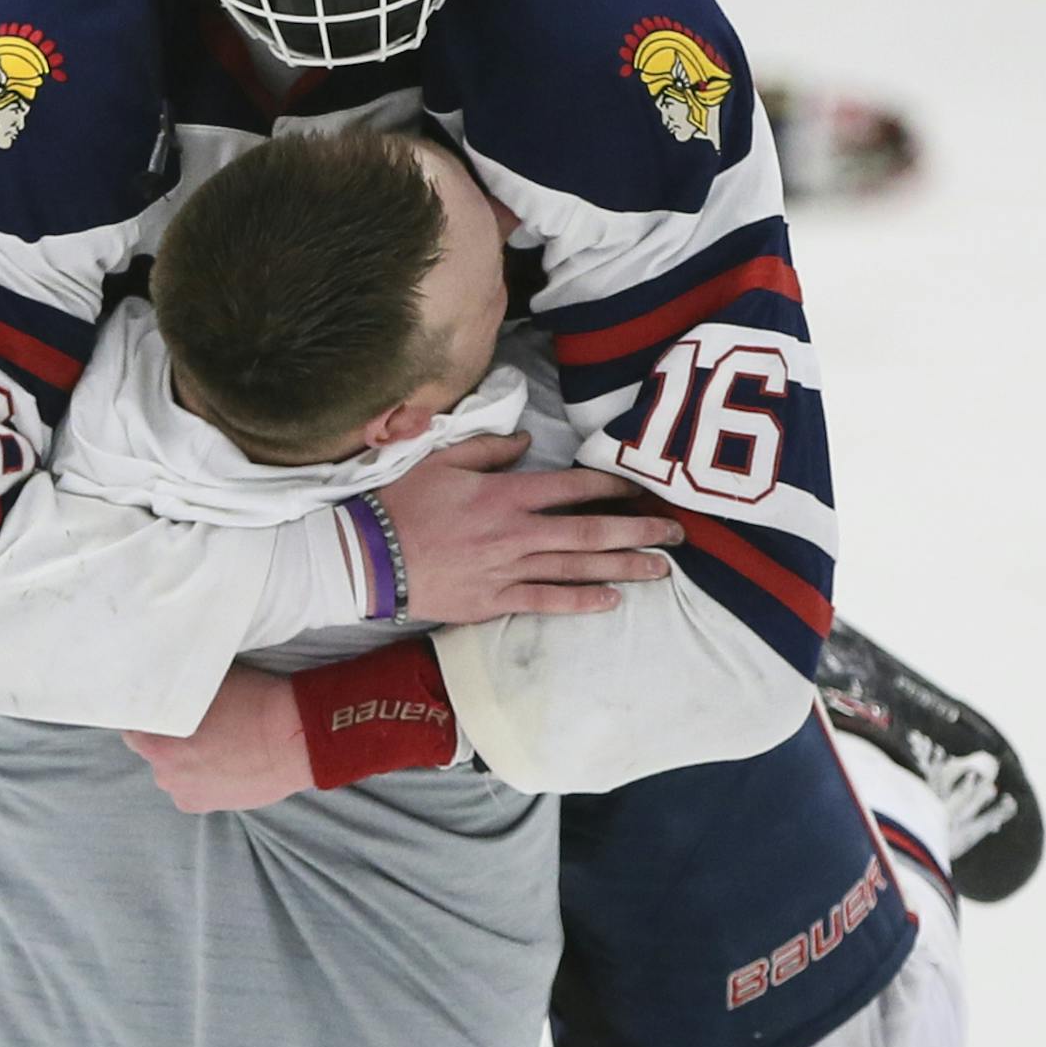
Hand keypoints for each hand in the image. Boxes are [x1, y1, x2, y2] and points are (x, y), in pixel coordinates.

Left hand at [122, 666, 313, 813]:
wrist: (294, 738)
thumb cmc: (252, 702)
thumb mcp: (204, 684)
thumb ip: (176, 694)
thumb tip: (164, 687)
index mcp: (157, 743)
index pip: (131, 729)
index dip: (147, 716)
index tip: (162, 708)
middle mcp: (166, 775)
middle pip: (155, 753)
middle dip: (168, 740)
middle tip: (196, 724)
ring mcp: (188, 795)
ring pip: (177, 772)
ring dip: (187, 761)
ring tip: (218, 744)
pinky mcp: (210, 807)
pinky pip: (196, 788)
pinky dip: (205, 777)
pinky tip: (226, 761)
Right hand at [376, 434, 683, 622]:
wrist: (368, 558)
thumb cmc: (401, 504)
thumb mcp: (441, 461)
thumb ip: (488, 449)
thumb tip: (525, 444)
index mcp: (504, 494)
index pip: (571, 487)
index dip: (611, 486)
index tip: (643, 487)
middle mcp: (515, 533)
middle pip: (589, 532)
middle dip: (638, 532)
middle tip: (678, 534)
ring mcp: (507, 570)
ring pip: (577, 569)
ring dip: (623, 568)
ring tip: (661, 569)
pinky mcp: (494, 601)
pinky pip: (545, 601)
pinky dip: (580, 601)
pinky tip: (611, 601)